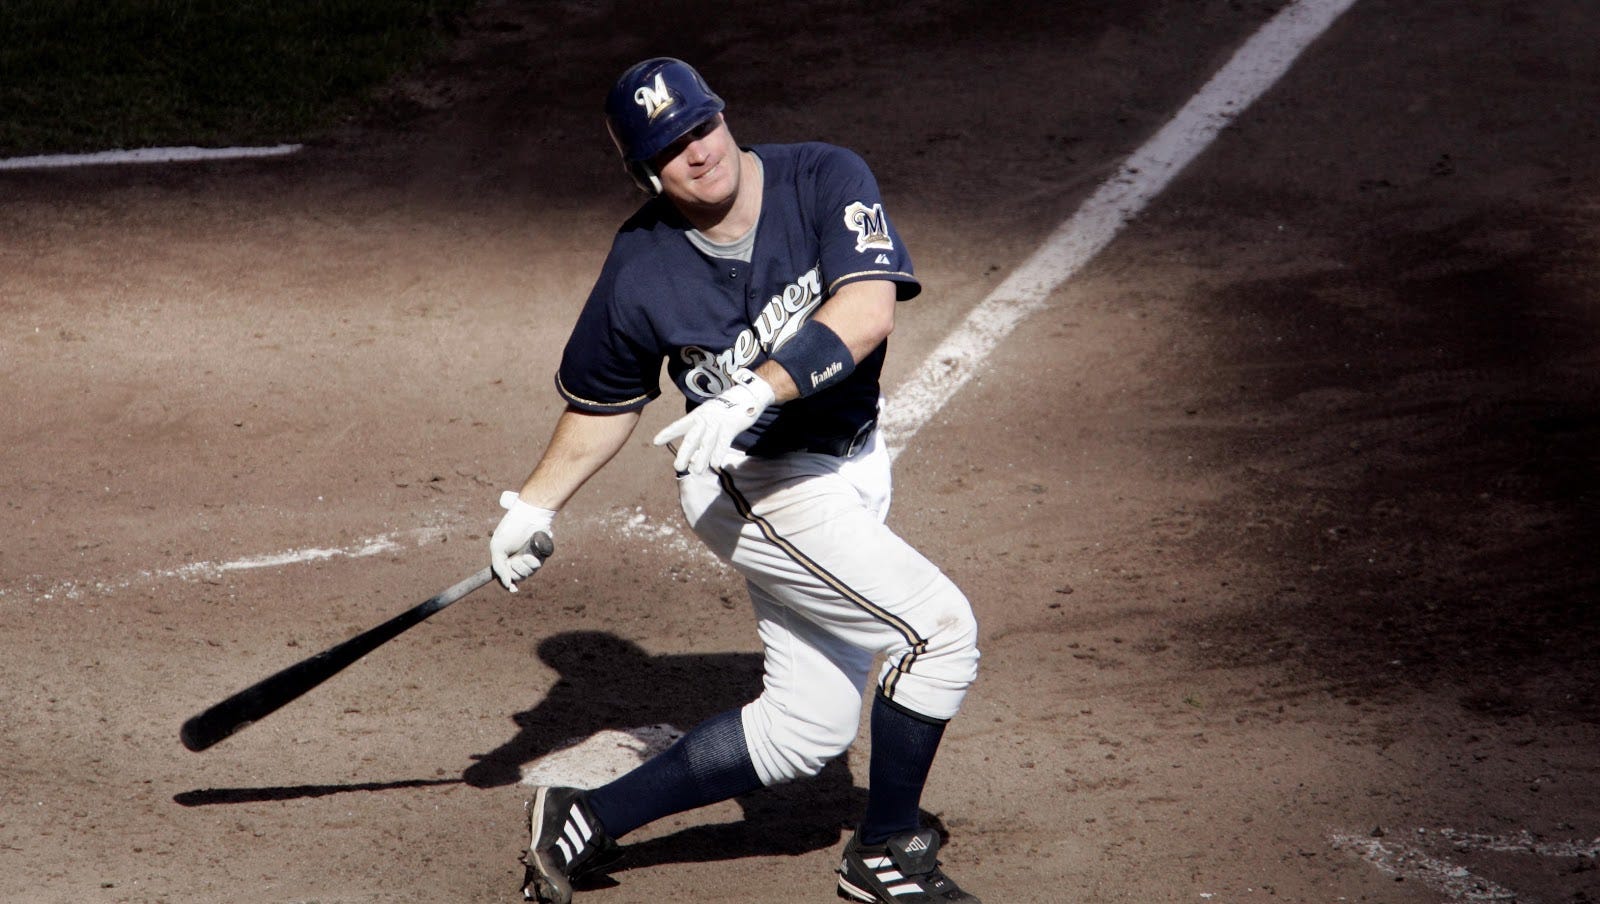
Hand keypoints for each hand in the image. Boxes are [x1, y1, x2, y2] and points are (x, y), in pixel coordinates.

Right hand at [490, 490, 555, 590]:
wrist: (528, 516)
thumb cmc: (510, 529)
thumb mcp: (497, 549)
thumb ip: (499, 568)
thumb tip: (508, 585)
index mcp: (505, 558)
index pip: (507, 576)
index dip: (509, 584)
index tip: (513, 588)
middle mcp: (517, 559)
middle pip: (518, 578)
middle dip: (516, 572)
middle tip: (514, 561)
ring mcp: (529, 557)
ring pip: (528, 573)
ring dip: (524, 567)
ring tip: (523, 556)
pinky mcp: (540, 555)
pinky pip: (537, 566)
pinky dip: (532, 563)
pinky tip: (529, 555)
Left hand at [652, 369, 775, 473]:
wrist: (745, 396)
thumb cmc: (724, 410)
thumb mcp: (708, 416)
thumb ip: (700, 432)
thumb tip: (691, 452)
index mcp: (697, 415)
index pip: (680, 425)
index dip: (668, 433)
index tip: (656, 441)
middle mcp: (705, 419)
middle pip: (692, 438)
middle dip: (684, 453)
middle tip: (677, 467)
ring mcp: (718, 423)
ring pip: (707, 443)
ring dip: (701, 458)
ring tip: (695, 471)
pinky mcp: (731, 426)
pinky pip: (723, 442)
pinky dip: (719, 453)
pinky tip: (714, 465)